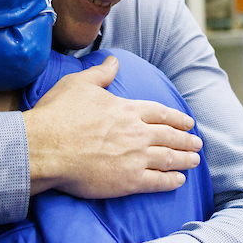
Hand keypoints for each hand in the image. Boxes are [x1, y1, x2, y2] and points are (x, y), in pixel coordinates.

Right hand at [23, 56, 202, 197]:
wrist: (45, 147)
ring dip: (185, 159)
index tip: (188, 122)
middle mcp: (137, 133)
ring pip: (169, 158)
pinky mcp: (128, 181)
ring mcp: (135, 158)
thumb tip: (114, 61)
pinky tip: (179, 180)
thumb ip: (100, 73)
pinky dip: (171, 181)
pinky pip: (157, 181)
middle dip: (186, 139)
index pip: (161, 113)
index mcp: (128, 110)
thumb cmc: (58, 115)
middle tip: (197, 143)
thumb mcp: (79, 84)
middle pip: (170, 136)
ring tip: (195, 161)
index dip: (177, 118)